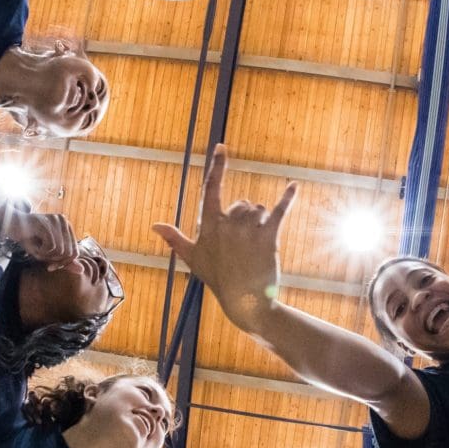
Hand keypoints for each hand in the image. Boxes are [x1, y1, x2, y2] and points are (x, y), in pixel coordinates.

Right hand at [3, 211, 78, 269]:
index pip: (75, 252)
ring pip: (61, 250)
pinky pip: (51, 246)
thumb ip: (64, 261)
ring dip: (45, 256)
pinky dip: (41, 252)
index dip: (64, 263)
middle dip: (54, 260)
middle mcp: (64, 221)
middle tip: (41, 255)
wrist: (10, 225)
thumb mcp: (48, 253)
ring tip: (36, 248)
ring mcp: (55, 220)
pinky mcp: (46, 223)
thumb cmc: (29, 239)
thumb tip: (82, 270)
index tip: (50, 266)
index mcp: (67, 226)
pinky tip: (33, 245)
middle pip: (69, 253)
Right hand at [153, 145, 296, 329]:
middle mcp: (228, 223)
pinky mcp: (268, 237)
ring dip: (260, 222)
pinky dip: (287, 197)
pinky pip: (279, 211)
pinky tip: (293, 185)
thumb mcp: (193, 258)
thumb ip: (175, 238)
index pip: (211, 187)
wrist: (245, 301)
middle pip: (242, 204)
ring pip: (259, 209)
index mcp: (209, 225)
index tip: (222, 146)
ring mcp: (249, 230)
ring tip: (255, 246)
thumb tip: (155, 225)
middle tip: (243, 245)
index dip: (217, 165)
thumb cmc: (218, 279)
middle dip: (245, 218)